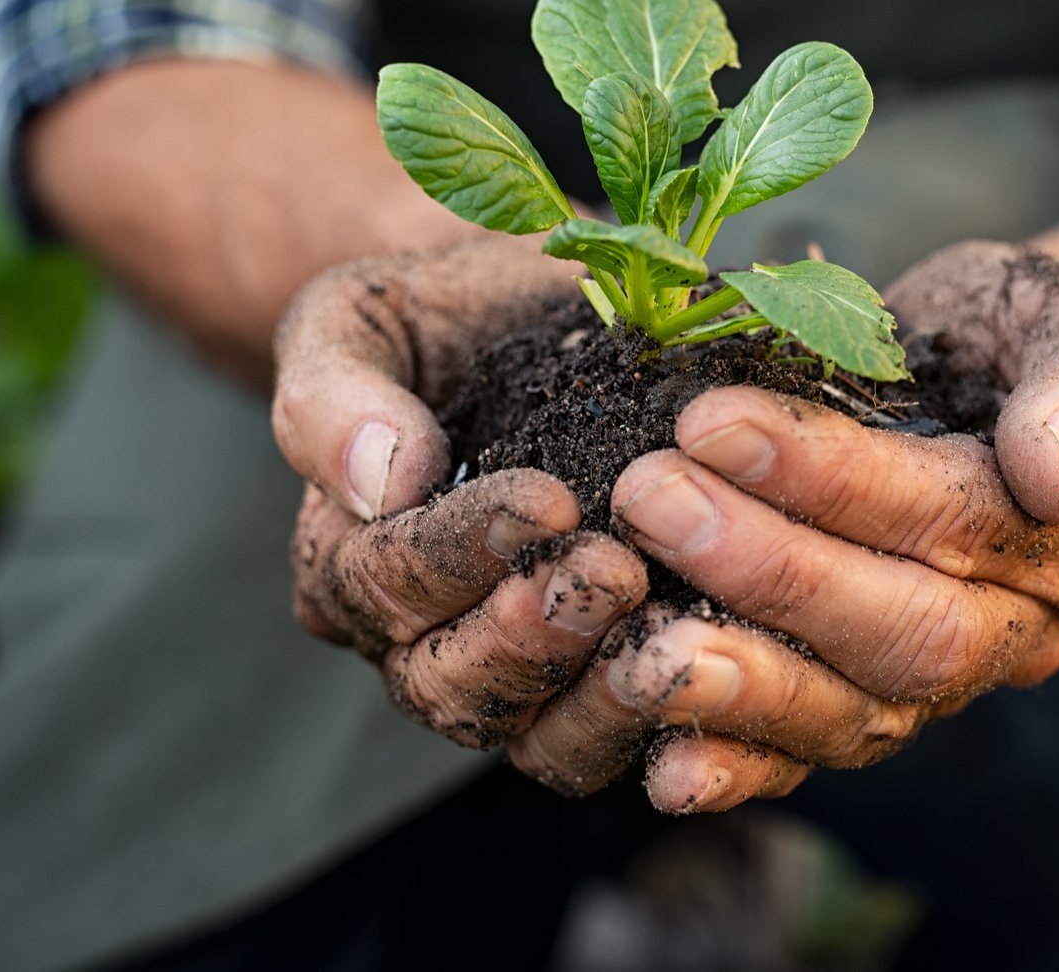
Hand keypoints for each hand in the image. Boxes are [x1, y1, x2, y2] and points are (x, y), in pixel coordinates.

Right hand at [271, 240, 650, 746]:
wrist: (528, 321)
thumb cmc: (436, 317)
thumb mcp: (360, 320)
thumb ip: (337, 392)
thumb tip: (380, 479)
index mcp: (346, 557)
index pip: (385, 581)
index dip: (461, 551)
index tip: (545, 500)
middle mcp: (414, 640)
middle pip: (449, 683)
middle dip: (532, 635)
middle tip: (614, 573)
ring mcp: (510, 677)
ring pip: (536, 738)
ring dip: (600, 697)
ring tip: (667, 634)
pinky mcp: (597, 689)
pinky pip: (618, 742)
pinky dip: (666, 722)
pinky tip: (722, 673)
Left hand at [504, 242, 1058, 810]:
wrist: (1000, 376)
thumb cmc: (1024, 330)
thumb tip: (1057, 476)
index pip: (946, 516)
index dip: (826, 476)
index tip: (709, 419)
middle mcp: (1017, 628)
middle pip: (901, 631)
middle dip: (767, 571)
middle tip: (648, 496)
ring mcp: (943, 681)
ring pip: (856, 711)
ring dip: (743, 682)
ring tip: (635, 639)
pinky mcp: (872, 702)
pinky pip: (813, 756)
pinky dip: (740, 768)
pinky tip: (664, 768)